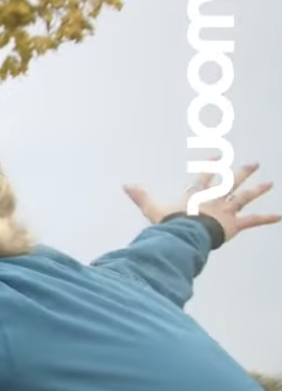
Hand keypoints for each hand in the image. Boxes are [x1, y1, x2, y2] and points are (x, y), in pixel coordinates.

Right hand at [125, 157, 276, 242]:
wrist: (184, 234)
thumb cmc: (169, 223)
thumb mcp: (152, 208)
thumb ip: (140, 196)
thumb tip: (125, 184)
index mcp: (196, 195)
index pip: (205, 176)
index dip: (211, 165)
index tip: (218, 156)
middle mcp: (215, 199)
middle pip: (231, 182)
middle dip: (242, 172)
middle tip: (254, 163)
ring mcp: (226, 210)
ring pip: (244, 197)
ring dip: (258, 190)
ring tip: (270, 183)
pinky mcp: (234, 224)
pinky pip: (252, 221)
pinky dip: (266, 219)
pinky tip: (279, 216)